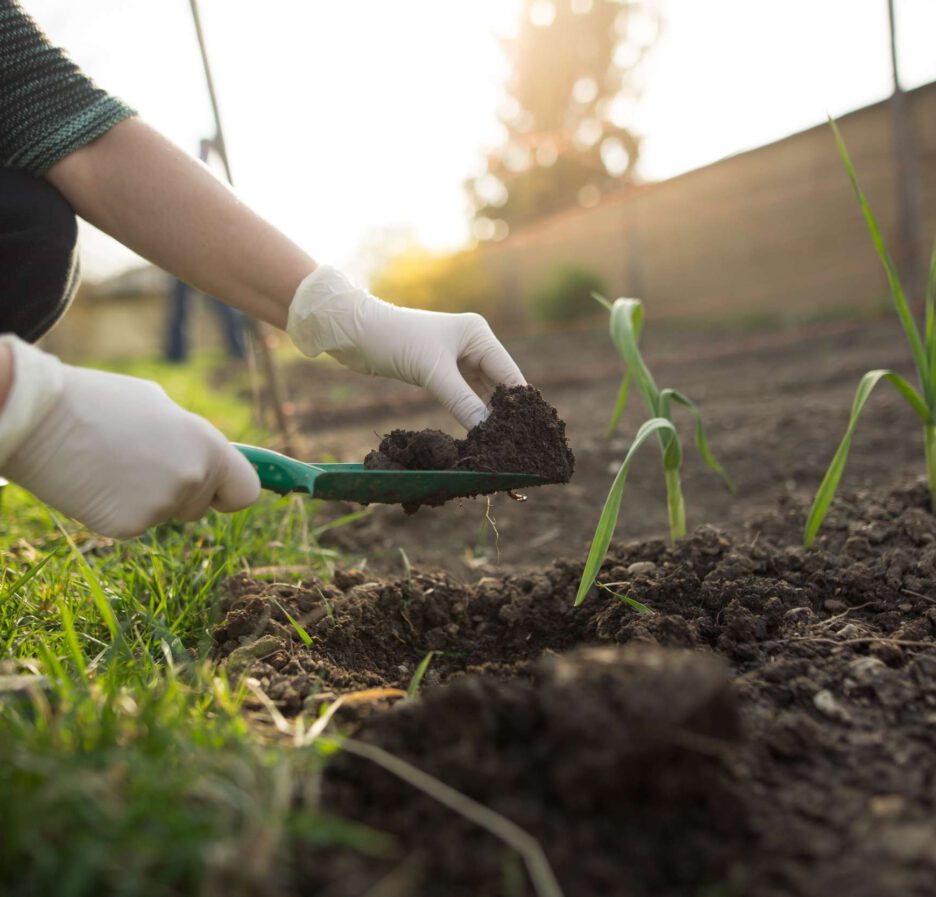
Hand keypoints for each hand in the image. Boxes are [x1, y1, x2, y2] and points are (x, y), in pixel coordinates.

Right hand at [0, 337, 259, 538]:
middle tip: (141, 464)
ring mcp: (162, 506)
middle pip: (201, 507)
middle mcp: (193, 479)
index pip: (246, 492)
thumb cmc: (101, 402)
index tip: (218, 493)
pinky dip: (118, 509)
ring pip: (165, 514)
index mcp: (208, 447)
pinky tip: (97, 481)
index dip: (230, 493)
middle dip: (181, 494)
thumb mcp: (160, 406)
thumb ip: (191, 438)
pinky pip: (134, 524)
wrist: (41, 418)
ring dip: (147, 498)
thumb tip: (206, 457)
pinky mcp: (128, 527)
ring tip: (113, 464)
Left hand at [287, 265, 525, 428]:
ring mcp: (458, 358)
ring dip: (487, 415)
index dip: (520, 404)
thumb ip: (463, 402)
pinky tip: (478, 432)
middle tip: (515, 444)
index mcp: (479, 334)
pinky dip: (470, 412)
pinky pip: (464, 395)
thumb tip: (488, 432)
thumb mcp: (433, 373)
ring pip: (482, 393)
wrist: (354, 332)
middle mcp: (473, 344)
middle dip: (505, 412)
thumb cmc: (395, 341)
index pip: (510, 374)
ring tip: (499, 443)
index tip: (530, 433)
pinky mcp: (442, 371)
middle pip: (499, 385)